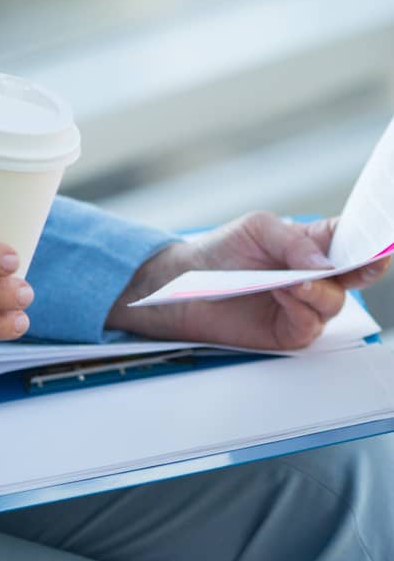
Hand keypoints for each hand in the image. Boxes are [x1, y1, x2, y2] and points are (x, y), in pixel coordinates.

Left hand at [104, 210, 392, 350]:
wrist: (185, 283)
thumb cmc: (221, 251)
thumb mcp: (257, 229)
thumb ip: (293, 240)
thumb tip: (325, 262)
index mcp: (313, 245)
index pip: (353, 242)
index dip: (372, 244)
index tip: (384, 243)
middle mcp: (315, 278)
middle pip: (355, 276)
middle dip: (359, 269)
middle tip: (355, 263)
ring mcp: (305, 306)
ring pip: (333, 303)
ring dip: (317, 291)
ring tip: (291, 280)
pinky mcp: (289, 332)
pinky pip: (309, 324)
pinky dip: (300, 308)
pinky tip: (283, 293)